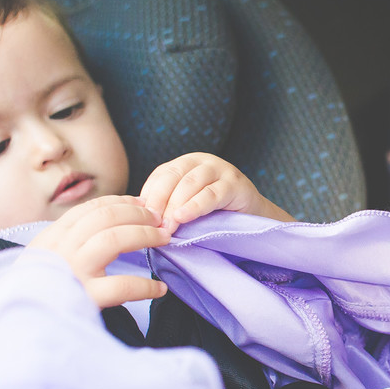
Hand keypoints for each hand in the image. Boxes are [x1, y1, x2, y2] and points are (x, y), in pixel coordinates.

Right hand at [27, 195, 169, 307]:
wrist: (19, 325)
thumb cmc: (36, 293)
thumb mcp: (44, 260)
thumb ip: (68, 244)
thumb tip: (109, 226)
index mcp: (51, 238)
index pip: (90, 209)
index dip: (120, 202)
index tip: (142, 203)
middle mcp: (60, 249)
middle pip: (105, 217)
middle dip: (137, 214)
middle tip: (159, 218)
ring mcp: (72, 271)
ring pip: (114, 239)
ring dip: (144, 235)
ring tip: (164, 239)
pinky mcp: (85, 298)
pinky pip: (123, 285)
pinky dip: (146, 286)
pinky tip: (159, 289)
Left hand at [139, 153, 293, 232]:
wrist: (253, 218)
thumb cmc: (214, 215)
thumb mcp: (186, 206)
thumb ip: (166, 206)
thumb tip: (136, 217)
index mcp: (184, 163)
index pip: (160, 176)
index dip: (148, 197)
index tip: (139, 221)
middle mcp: (201, 161)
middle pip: (172, 177)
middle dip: (159, 202)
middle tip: (151, 226)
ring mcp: (220, 169)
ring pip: (190, 183)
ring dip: (175, 206)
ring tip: (167, 227)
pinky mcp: (235, 184)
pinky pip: (211, 194)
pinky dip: (195, 206)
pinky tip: (184, 217)